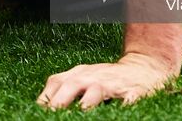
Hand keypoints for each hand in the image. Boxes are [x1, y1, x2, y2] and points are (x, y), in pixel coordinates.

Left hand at [38, 52, 175, 109]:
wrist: (144, 66)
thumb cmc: (107, 78)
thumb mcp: (84, 77)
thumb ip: (64, 89)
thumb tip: (42, 107)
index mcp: (78, 74)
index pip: (56, 83)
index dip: (45, 99)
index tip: (37, 113)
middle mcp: (93, 77)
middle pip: (71, 85)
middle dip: (59, 102)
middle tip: (52, 115)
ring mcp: (113, 83)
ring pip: (97, 90)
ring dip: (87, 102)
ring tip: (81, 112)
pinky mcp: (134, 91)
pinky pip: (128, 99)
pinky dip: (123, 106)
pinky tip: (120, 112)